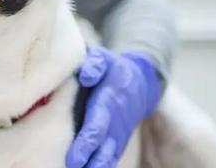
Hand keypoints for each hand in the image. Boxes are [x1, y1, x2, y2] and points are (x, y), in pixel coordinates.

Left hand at [66, 46, 161, 167]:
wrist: (140, 83)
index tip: (74, 156)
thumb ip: (94, 63)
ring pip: (108, 156)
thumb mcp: (104, 58)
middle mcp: (114, 121)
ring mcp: (117, 134)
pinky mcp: (117, 141)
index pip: (97, 123)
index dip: (87, 140)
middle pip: (101, 144)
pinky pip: (110, 158)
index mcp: (108, 100)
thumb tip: (85, 74)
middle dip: (88, 159)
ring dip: (96, 167)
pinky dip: (101, 167)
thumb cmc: (112, 69)